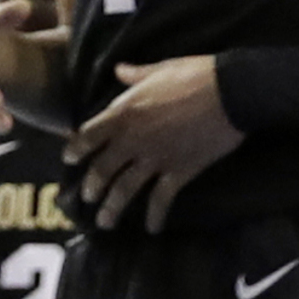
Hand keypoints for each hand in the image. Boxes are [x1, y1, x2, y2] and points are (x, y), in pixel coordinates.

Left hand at [65, 54, 239, 230]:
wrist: (230, 93)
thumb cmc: (193, 75)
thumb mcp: (159, 69)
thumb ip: (135, 74)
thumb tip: (119, 70)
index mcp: (124, 112)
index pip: (89, 135)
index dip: (76, 149)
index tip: (68, 160)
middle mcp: (133, 139)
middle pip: (103, 169)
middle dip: (92, 187)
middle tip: (88, 198)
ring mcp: (155, 158)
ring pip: (125, 189)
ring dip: (113, 208)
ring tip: (104, 223)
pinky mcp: (179, 172)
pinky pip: (161, 199)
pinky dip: (155, 216)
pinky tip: (152, 229)